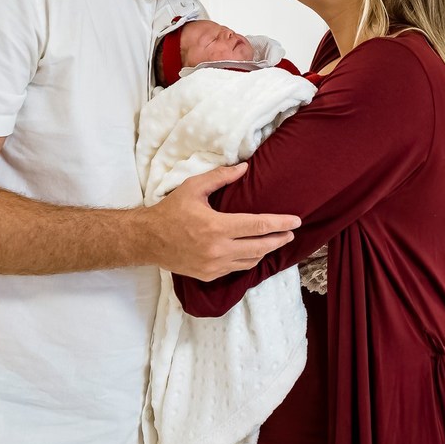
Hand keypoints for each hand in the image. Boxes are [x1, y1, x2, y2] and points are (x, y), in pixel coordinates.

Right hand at [147, 163, 298, 280]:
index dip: (280, 223)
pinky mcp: (208, 275)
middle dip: (279, 239)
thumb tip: (245, 167)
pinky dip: (249, 260)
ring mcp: (213, 266)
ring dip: (266, 251)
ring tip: (276, 241)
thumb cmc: (171, 210)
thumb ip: (220, 177)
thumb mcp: (193, 187)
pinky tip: (254, 252)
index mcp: (216, 227)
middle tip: (291, 232)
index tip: (296, 221)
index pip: (258, 226)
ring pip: (250, 261)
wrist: (147, 240)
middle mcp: (218, 250)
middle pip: (260, 247)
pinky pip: (236, 269)